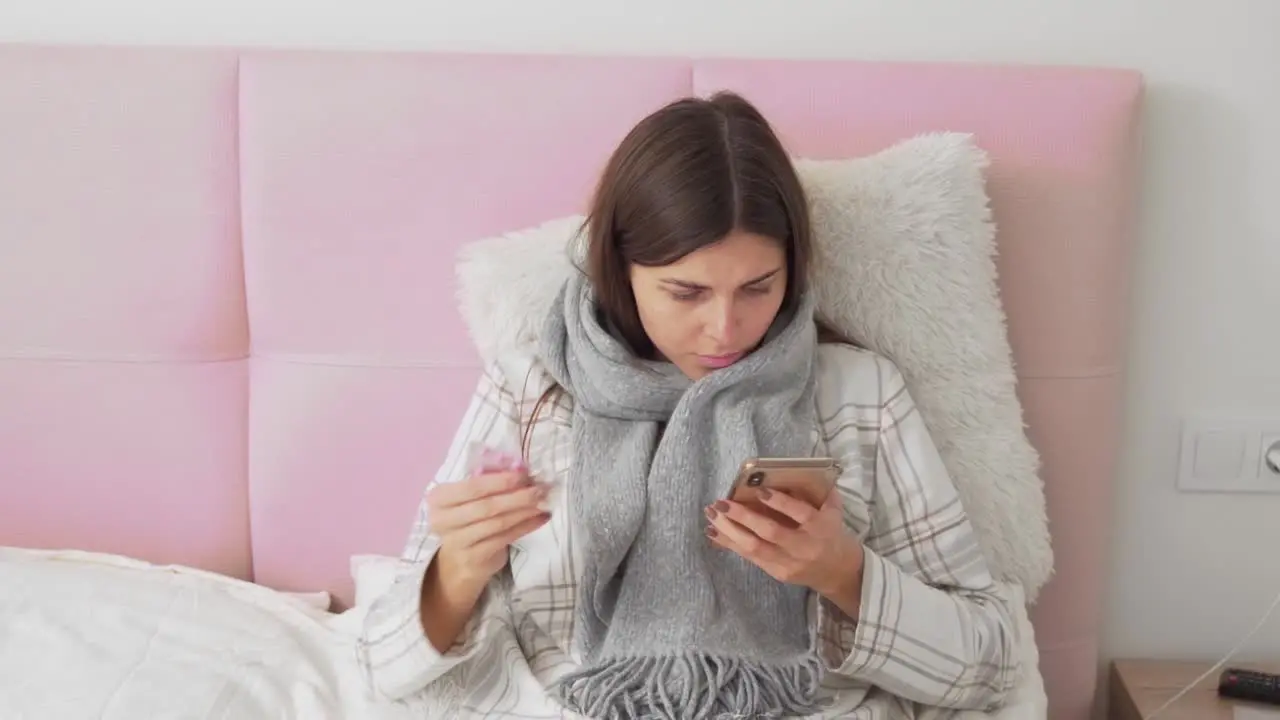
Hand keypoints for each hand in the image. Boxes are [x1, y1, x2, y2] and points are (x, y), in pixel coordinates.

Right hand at [426, 470, 550, 593]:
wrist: (457, 563)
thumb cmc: (466, 522)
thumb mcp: (468, 500)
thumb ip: (487, 482)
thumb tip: (520, 468)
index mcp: (439, 499)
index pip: (472, 486)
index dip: (500, 480)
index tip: (524, 474)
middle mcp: (442, 520)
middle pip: (486, 505)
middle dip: (517, 496)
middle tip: (541, 489)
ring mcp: (456, 542)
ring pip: (498, 522)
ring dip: (524, 511)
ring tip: (543, 502)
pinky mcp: (473, 559)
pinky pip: (505, 538)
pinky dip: (525, 526)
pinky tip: (540, 518)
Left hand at [704, 488, 863, 602]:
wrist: (837, 570)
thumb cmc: (830, 532)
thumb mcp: (831, 511)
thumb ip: (817, 492)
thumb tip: (789, 472)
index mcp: (821, 527)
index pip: (800, 514)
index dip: (780, 503)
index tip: (760, 490)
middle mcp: (804, 546)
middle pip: (771, 532)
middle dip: (743, 517)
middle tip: (721, 503)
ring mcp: (789, 562)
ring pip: (755, 547)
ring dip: (730, 530)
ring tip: (712, 516)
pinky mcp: (778, 573)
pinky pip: (750, 557)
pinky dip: (731, 544)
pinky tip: (714, 533)